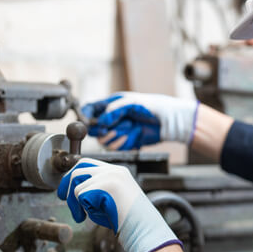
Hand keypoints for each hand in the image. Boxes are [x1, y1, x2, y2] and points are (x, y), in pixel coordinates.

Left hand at [57, 158, 180, 251]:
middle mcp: (114, 170)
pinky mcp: (107, 185)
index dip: (74, 175)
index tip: (67, 190)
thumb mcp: (111, 200)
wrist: (145, 229)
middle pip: (79, 166)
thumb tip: (74, 191)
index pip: (89, 164)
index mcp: (118, 172)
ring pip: (77, 181)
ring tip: (81, 216)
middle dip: (67, 182)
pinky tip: (95, 216)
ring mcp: (111, 175)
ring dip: (74, 201)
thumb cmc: (128, 221)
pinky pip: (81, 194)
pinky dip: (83, 207)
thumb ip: (97, 191)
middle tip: (63, 198)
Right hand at [82, 92, 198, 149]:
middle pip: (94, 129)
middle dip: (102, 130)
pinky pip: (116, 148)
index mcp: (110, 104)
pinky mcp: (125, 142)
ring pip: (104, 140)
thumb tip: (101, 121)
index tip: (87, 122)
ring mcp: (118, 131)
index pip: (90, 109)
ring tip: (130, 129)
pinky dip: (124, 144)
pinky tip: (134, 137)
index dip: (85, 115)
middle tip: (113, 129)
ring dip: (116, 137)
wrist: (167, 122)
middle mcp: (112, 119)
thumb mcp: (131, 103)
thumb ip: (114, 110)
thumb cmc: (152, 107)